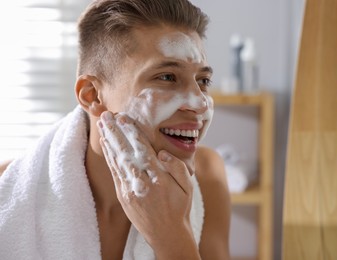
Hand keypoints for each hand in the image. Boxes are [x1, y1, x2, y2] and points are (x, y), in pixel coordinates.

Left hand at [97, 111, 197, 256]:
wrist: (166, 234)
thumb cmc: (179, 208)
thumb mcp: (188, 188)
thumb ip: (178, 169)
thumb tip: (162, 153)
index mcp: (159, 179)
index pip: (143, 150)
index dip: (132, 133)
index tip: (124, 118)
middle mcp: (142, 183)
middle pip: (126, 152)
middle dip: (115, 132)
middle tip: (106, 115)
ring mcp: (130, 190)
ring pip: (117, 161)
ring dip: (109, 141)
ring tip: (102, 124)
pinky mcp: (123, 196)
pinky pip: (114, 172)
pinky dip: (109, 157)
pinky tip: (106, 144)